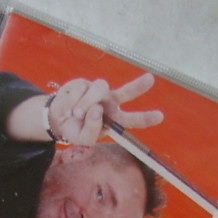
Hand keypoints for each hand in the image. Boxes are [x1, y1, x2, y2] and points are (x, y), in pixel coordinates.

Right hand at [47, 73, 163, 144]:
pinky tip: (70, 106)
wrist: (58, 119)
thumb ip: (91, 129)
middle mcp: (111, 103)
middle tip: (150, 79)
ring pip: (98, 90)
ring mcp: (99, 91)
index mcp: (115, 120)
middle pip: (126, 92)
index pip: (133, 120)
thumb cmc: (75, 130)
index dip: (146, 118)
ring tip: (76, 114)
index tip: (160, 116)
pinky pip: (80, 89)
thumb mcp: (83, 138)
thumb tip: (96, 108)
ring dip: (85, 103)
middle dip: (138, 86)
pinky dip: (73, 100)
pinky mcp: (85, 83)